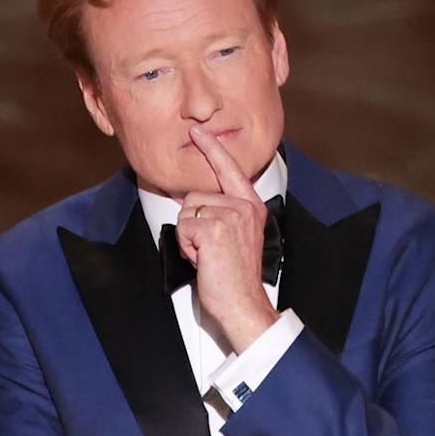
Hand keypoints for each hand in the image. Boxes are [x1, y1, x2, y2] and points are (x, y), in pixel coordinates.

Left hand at [175, 126, 278, 350]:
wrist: (243, 304)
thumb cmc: (237, 276)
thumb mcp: (237, 236)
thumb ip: (224, 214)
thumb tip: (194, 202)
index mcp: (252, 206)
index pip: (230, 169)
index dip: (212, 148)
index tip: (198, 132)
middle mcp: (244, 207)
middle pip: (195, 195)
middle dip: (192, 223)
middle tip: (209, 249)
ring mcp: (231, 217)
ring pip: (186, 211)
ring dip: (188, 236)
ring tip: (208, 255)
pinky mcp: (214, 230)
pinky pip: (182, 227)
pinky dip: (185, 246)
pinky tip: (203, 259)